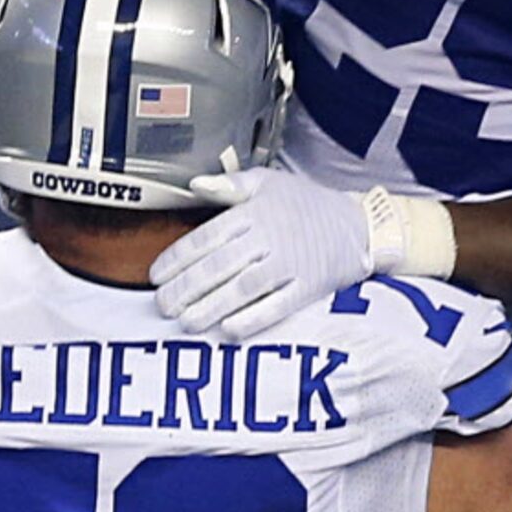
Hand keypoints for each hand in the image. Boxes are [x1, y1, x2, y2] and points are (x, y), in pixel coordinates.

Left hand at [151, 167, 372, 335]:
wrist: (357, 225)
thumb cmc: (305, 203)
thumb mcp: (268, 182)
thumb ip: (229, 184)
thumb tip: (194, 184)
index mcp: (254, 212)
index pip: (206, 237)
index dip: (177, 259)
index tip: (155, 276)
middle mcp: (269, 238)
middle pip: (219, 266)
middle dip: (186, 288)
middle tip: (162, 305)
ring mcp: (289, 265)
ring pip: (243, 288)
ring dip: (211, 307)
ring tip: (186, 322)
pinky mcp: (307, 288)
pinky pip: (278, 306)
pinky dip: (253, 319)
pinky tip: (229, 330)